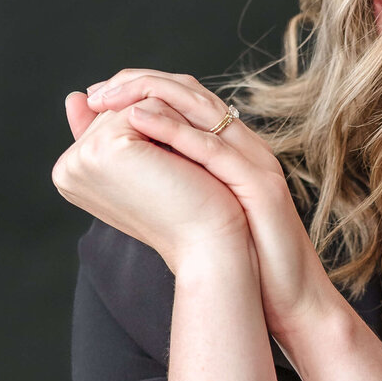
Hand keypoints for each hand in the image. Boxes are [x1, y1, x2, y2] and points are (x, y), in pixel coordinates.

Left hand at [79, 70, 340, 343]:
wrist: (285, 297)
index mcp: (231, 149)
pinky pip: (213, 148)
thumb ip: (170, 182)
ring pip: (202, 108)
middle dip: (138, 83)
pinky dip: (173, 129)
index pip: (183, 97)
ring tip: (109, 99)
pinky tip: (137, 122)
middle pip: (190, 91)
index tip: (96, 96)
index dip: (139, 86)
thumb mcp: (199, 211)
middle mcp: (246, 145)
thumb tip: (122, 169)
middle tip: (96, 92)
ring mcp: (256, 161)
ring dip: (149, 95)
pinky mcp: (260, 185)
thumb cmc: (243, 260)